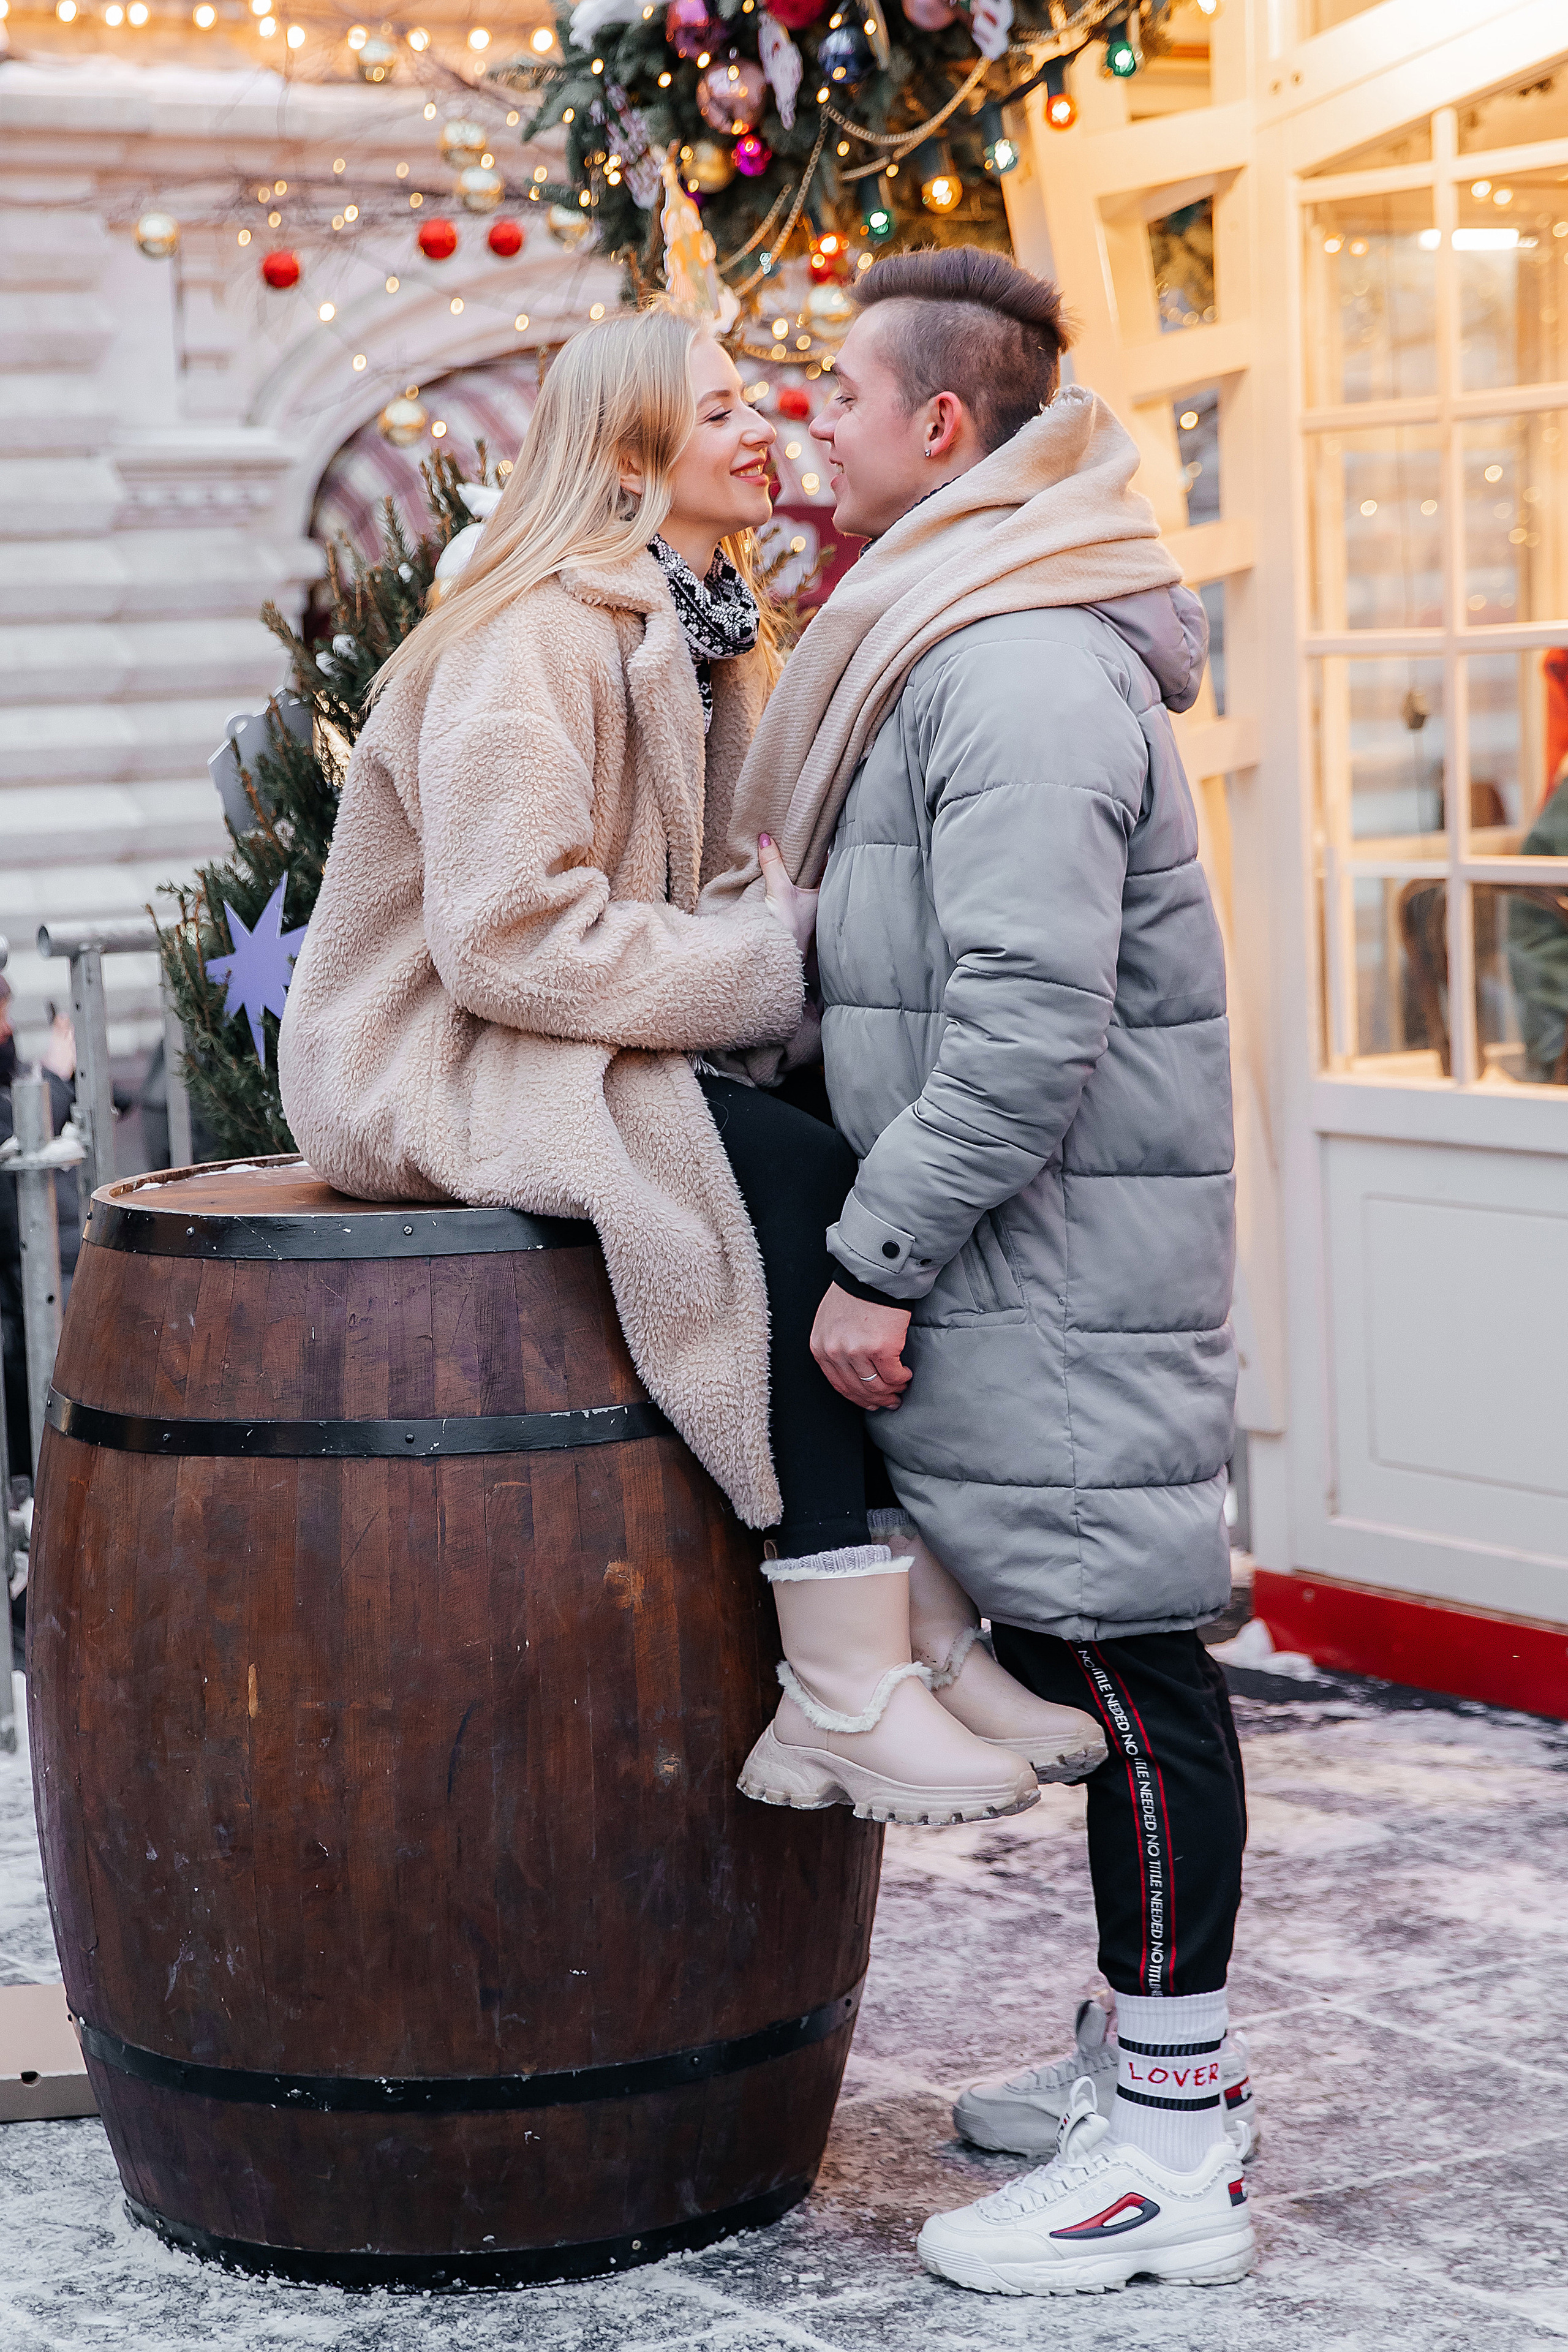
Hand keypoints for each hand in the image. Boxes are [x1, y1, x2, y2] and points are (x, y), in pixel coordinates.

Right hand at [758, 833, 817, 958]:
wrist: (776, 956)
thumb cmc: (788, 927)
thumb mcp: (780, 890)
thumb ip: (773, 864)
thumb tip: (766, 839)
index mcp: (822, 889)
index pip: (823, 860)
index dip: (814, 845)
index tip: (803, 830)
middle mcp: (815, 896)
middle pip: (808, 867)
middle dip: (796, 854)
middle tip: (785, 834)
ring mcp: (802, 904)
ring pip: (796, 877)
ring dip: (785, 866)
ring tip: (775, 847)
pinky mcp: (788, 910)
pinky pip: (785, 886)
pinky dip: (778, 877)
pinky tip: (768, 870)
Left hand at [810, 1283, 912, 1410]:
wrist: (873, 1274)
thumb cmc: (853, 1294)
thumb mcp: (828, 1321)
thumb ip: (833, 1346)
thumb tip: (849, 1372)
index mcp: (820, 1347)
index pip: (838, 1385)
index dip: (857, 1398)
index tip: (869, 1402)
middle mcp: (836, 1352)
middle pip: (858, 1389)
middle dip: (876, 1400)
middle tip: (890, 1402)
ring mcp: (858, 1352)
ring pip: (877, 1387)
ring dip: (891, 1392)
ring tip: (899, 1390)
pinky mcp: (881, 1349)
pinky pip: (894, 1376)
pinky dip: (901, 1379)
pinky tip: (905, 1376)